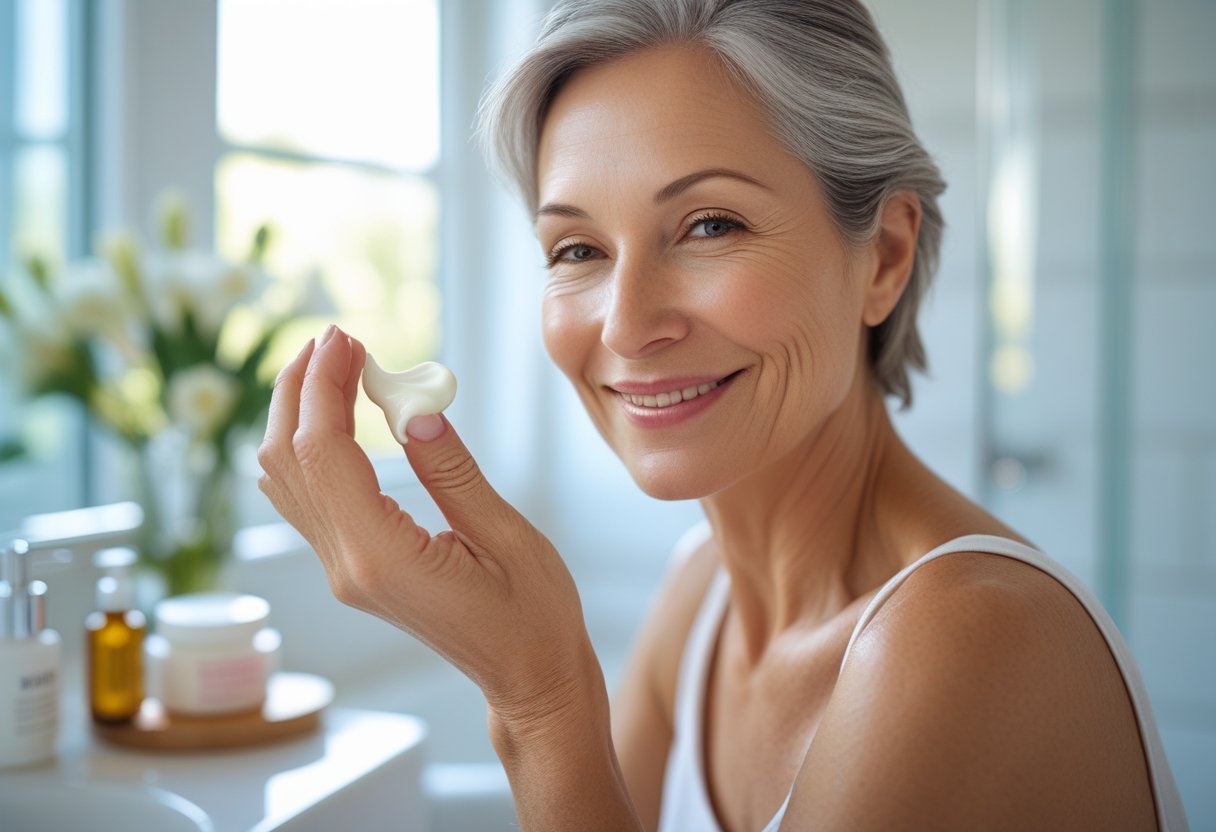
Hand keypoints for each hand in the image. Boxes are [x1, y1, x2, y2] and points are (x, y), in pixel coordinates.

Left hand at [257, 326, 592, 716]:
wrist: (528, 676)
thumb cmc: (532, 615)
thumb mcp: (505, 534)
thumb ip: (452, 470)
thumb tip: (413, 407)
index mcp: (381, 557)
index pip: (325, 452)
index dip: (326, 386)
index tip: (347, 337)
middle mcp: (348, 566)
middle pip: (289, 461)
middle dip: (300, 389)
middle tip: (333, 337)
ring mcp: (345, 571)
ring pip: (287, 479)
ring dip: (297, 414)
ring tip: (328, 363)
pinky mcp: (353, 568)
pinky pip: (307, 499)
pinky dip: (308, 446)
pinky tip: (331, 416)